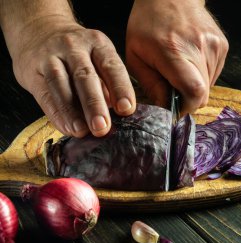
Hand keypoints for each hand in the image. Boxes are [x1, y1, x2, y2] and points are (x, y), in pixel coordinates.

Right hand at [8, 16, 135, 137]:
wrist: (39, 30)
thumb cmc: (79, 54)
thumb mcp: (98, 59)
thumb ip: (108, 84)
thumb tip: (120, 116)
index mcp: (98, 44)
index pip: (111, 66)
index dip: (120, 88)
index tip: (126, 109)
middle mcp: (74, 47)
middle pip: (85, 76)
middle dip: (94, 104)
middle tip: (102, 127)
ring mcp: (50, 56)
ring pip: (61, 84)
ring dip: (72, 111)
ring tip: (82, 131)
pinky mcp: (32, 70)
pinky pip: (45, 94)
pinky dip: (56, 114)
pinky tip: (67, 128)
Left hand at [126, 0, 228, 112]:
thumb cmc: (148, 24)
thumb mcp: (136, 56)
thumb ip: (151, 85)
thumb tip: (165, 109)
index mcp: (174, 51)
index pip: (194, 92)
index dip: (186, 108)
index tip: (174, 108)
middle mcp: (199, 48)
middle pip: (203, 94)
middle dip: (187, 99)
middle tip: (172, 88)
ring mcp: (214, 46)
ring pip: (209, 86)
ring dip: (194, 86)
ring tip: (180, 69)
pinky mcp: (222, 46)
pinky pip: (214, 74)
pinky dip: (201, 75)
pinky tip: (189, 61)